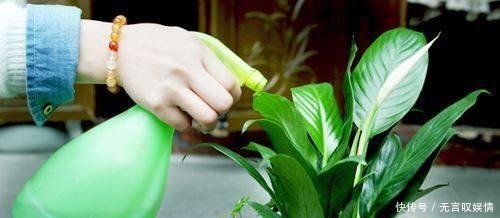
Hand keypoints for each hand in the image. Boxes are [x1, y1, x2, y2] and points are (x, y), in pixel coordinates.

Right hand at [77, 20, 240, 130]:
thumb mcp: (186, 41)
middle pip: (223, 104)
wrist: (119, 50)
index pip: (231, 84)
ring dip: (207, 124)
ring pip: (207, 118)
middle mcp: (187, 71)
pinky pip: (183, 125)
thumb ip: (207, 60)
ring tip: (200, 119)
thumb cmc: (156, 46)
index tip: (226, 99)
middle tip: (214, 110)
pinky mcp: (156, 104)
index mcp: (198, 53)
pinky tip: (179, 113)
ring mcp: (171, 89)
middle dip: (222, 112)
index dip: (233, 97)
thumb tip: (228, 85)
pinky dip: (185, 124)